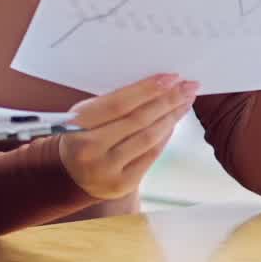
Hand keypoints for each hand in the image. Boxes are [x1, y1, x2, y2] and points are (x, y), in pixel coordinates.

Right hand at [58, 73, 198, 199]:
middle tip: (188, 86)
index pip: (118, 104)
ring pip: (147, 138)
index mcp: (77, 125)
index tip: (171, 77)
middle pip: (137, 120)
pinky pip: (150, 156)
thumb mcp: (84, 115)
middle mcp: (91, 148)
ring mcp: (107, 169)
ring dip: (170, 118)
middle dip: (167, 101)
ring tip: (186, 102)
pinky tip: (173, 123)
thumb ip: (111, 104)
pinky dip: (164, 137)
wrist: (72, 174)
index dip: (146, 90)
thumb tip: (154, 87)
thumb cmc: (81, 135)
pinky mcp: (122, 184)